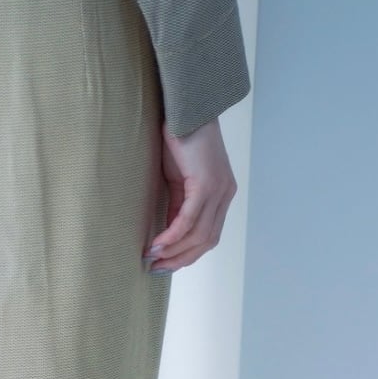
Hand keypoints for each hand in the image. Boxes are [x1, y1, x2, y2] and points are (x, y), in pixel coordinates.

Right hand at [144, 117, 237, 272]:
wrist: (186, 109)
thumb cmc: (180, 138)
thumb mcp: (179, 179)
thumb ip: (179, 203)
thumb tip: (169, 230)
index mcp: (221, 194)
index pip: (208, 235)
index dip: (187, 254)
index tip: (165, 264)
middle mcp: (225, 195)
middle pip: (206, 241)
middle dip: (181, 259)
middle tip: (157, 269)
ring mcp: (219, 190)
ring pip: (199, 235)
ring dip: (174, 251)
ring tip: (152, 258)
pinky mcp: (206, 184)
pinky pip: (189, 220)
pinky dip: (172, 236)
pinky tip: (157, 244)